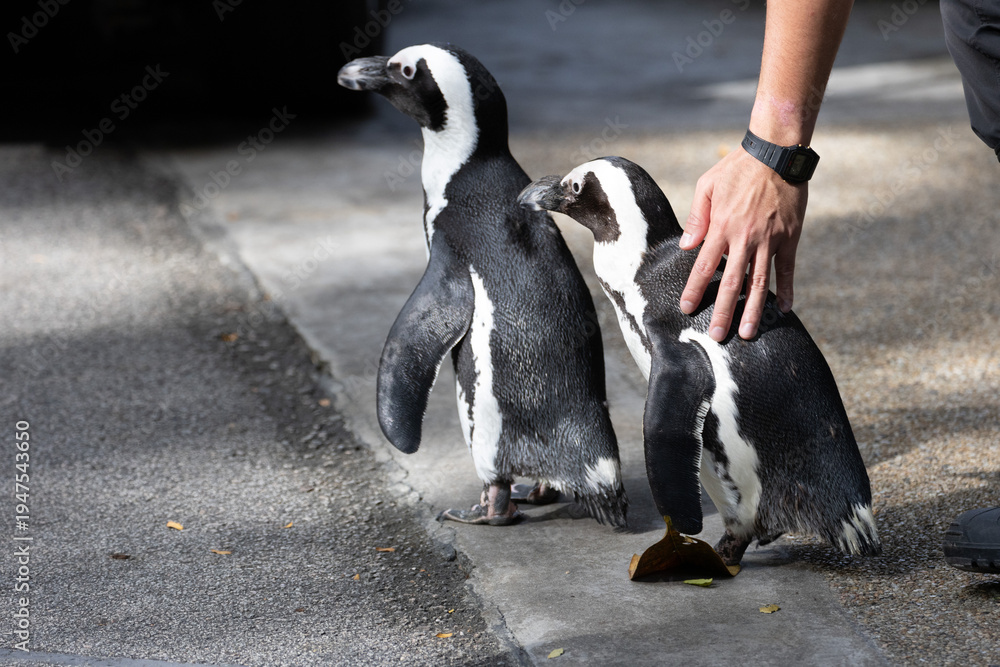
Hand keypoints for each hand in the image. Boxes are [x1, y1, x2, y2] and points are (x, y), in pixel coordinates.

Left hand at [678, 148, 805, 341]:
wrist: (776, 153)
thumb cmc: (737, 168)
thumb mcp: (706, 186)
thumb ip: (696, 218)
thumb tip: (686, 246)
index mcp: (721, 227)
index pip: (703, 266)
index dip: (694, 289)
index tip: (687, 309)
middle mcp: (744, 238)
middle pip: (731, 283)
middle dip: (723, 312)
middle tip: (717, 336)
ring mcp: (769, 239)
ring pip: (759, 282)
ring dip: (753, 310)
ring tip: (747, 333)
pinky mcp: (790, 237)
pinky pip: (787, 268)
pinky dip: (787, 289)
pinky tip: (783, 308)